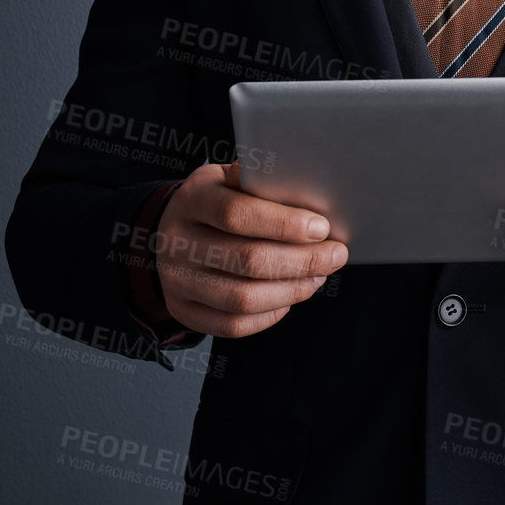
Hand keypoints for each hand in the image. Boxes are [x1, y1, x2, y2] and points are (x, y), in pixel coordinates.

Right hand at [152, 160, 347, 337]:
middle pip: (247, 260)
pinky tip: (290, 296)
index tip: (322, 228)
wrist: (169, 232)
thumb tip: (313, 201)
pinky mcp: (183, 311)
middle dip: (302, 261)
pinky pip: (233, 324)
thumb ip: (263, 185)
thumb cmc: (216, 202)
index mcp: (193, 199)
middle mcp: (178, 242)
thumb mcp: (230, 179)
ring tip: (318, 277)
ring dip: (292, 290)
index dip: (284, 224)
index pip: (237, 214)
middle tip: (335, 256)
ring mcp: (177, 281)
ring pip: (242, 299)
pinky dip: (270, 314)